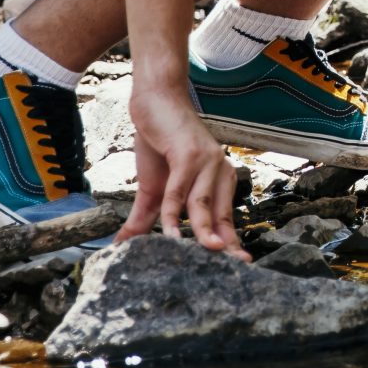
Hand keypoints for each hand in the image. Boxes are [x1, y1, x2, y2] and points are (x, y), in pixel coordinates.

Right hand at [115, 77, 242, 255]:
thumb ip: (146, 217)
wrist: (154, 102)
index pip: (225, 217)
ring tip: (201, 254)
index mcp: (218, 179)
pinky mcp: (189, 155)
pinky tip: (169, 233)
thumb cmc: (159, 142)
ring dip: (200, 232)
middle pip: (219, 215)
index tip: (241, 263)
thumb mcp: (152, 186)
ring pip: (202, 206)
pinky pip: (179, 191)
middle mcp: (219, 171)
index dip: (231, 241)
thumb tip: (126, 245)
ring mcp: (206, 162)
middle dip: (223, 242)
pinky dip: (172, 214)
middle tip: (230, 265)